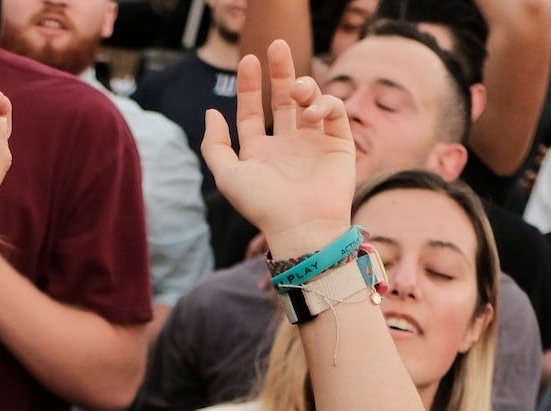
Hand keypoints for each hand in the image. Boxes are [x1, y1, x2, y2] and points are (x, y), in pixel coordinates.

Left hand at [200, 42, 355, 256]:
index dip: (249, 87)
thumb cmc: (263, 205)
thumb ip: (214, 145)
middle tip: (278, 44)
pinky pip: (335, 113)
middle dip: (281, 71)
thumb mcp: (228, 176)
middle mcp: (287, 146)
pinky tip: (314, 111)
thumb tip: (211, 111)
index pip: (252, 113)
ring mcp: (314, 144)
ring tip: (298, 89)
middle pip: (283, 99)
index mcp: (260, 153)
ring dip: (304, 87)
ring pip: (310, 102)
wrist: (302, 226)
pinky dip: (326, 104)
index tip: (249, 59)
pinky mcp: (339, 145)